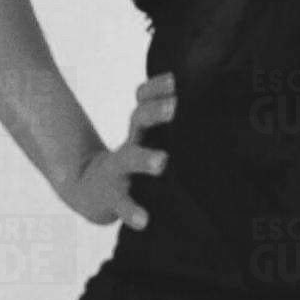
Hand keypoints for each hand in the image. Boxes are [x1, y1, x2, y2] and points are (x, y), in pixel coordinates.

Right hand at [59, 72, 175, 227]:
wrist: (91, 192)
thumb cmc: (132, 164)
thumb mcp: (147, 140)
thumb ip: (167, 124)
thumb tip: (208, 103)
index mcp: (141, 129)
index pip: (144, 99)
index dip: (156, 87)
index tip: (175, 79)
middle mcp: (132, 144)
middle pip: (139, 120)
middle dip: (155, 111)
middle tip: (174, 106)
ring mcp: (120, 171)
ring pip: (130, 160)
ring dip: (145, 160)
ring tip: (162, 162)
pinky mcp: (114, 198)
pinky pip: (123, 205)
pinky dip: (132, 212)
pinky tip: (144, 220)